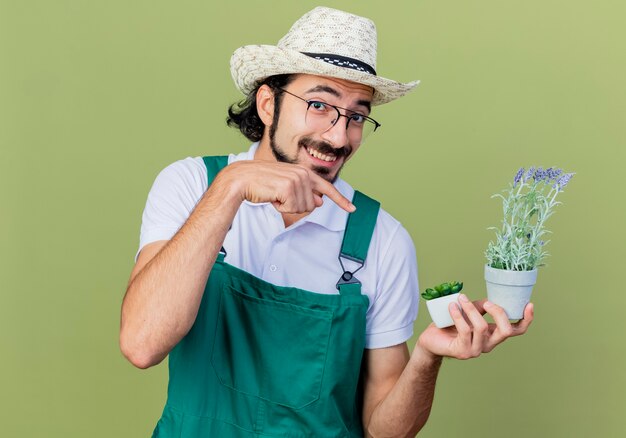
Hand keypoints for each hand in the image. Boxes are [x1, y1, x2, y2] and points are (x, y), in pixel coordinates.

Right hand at [221, 160, 354, 213]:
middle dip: (295, 206)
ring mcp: (297, 180)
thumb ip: (304, 192)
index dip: (340, 200)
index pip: (327, 188)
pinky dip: (280, 208)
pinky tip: (271, 197)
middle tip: (279, 196)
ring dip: (286, 207)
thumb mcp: (286, 186)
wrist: (242, 178)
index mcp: (304, 172)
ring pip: (302, 208)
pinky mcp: (289, 187)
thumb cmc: (262, 183)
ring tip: (274, 194)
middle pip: (311, 205)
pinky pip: (291, 208)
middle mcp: (304, 174)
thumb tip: (319, 202)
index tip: (352, 209)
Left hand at [417, 294, 533, 359]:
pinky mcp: (462, 351)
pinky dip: (458, 315)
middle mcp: (488, 344)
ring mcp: (476, 350)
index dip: (526, 319)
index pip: (516, 331)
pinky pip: (465, 329)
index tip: (529, 304)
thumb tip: (489, 299)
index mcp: (493, 335)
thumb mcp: (467, 313)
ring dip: (471, 309)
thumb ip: (479, 307)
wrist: (431, 340)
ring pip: (482, 327)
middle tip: (485, 302)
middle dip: (498, 312)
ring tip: (461, 299)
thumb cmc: (450, 325)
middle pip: (505, 331)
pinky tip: (452, 306)